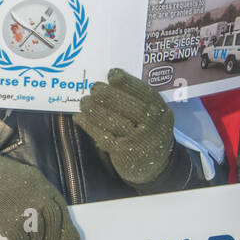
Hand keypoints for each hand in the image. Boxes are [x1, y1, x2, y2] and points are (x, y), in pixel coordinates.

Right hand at [0, 148, 79, 239]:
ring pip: (37, 235)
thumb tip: (49, 220)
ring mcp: (25, 209)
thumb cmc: (1, 177)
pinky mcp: (9, 220)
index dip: (68, 228)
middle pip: (53, 224)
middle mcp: (38, 197)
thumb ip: (40, 195)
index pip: (62, 210)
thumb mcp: (28, 178)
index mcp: (44, 186)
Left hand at [75, 68, 174, 185]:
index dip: (128, 82)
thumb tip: (107, 83)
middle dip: (109, 95)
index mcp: (160, 111)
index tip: (112, 73)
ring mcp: (139, 141)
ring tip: (84, 101)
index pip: (145, 93)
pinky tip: (79, 118)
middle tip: (94, 88)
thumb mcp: (151, 116)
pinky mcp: (124, 153)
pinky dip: (89, 126)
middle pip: (129, 107)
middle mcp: (153, 126)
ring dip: (96, 110)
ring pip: (114, 122)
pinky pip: (104, 136)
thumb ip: (137, 101)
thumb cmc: (147, 132)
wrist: (155, 166)